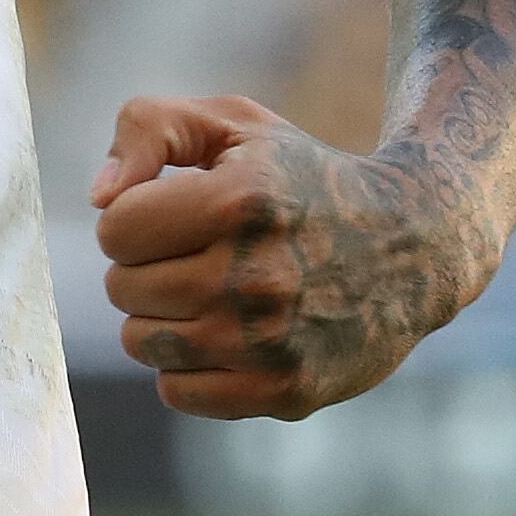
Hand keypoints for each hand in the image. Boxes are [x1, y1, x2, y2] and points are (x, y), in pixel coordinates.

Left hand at [89, 93, 491, 420]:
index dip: (134, 216)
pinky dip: (187, 366)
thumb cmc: (303, 178)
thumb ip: (149, 129)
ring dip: (162, 316)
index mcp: (240, 202)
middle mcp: (256, 277)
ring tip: (211, 291)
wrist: (415, 245)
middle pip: (122, 288)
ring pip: (141, 343)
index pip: (115, 230)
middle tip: (197, 252)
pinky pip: (177, 392)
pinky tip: (227, 335)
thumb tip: (100, 199)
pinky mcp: (285, 392)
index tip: (174, 211)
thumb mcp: (234, 123)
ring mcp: (271, 342)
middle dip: (146, 265)